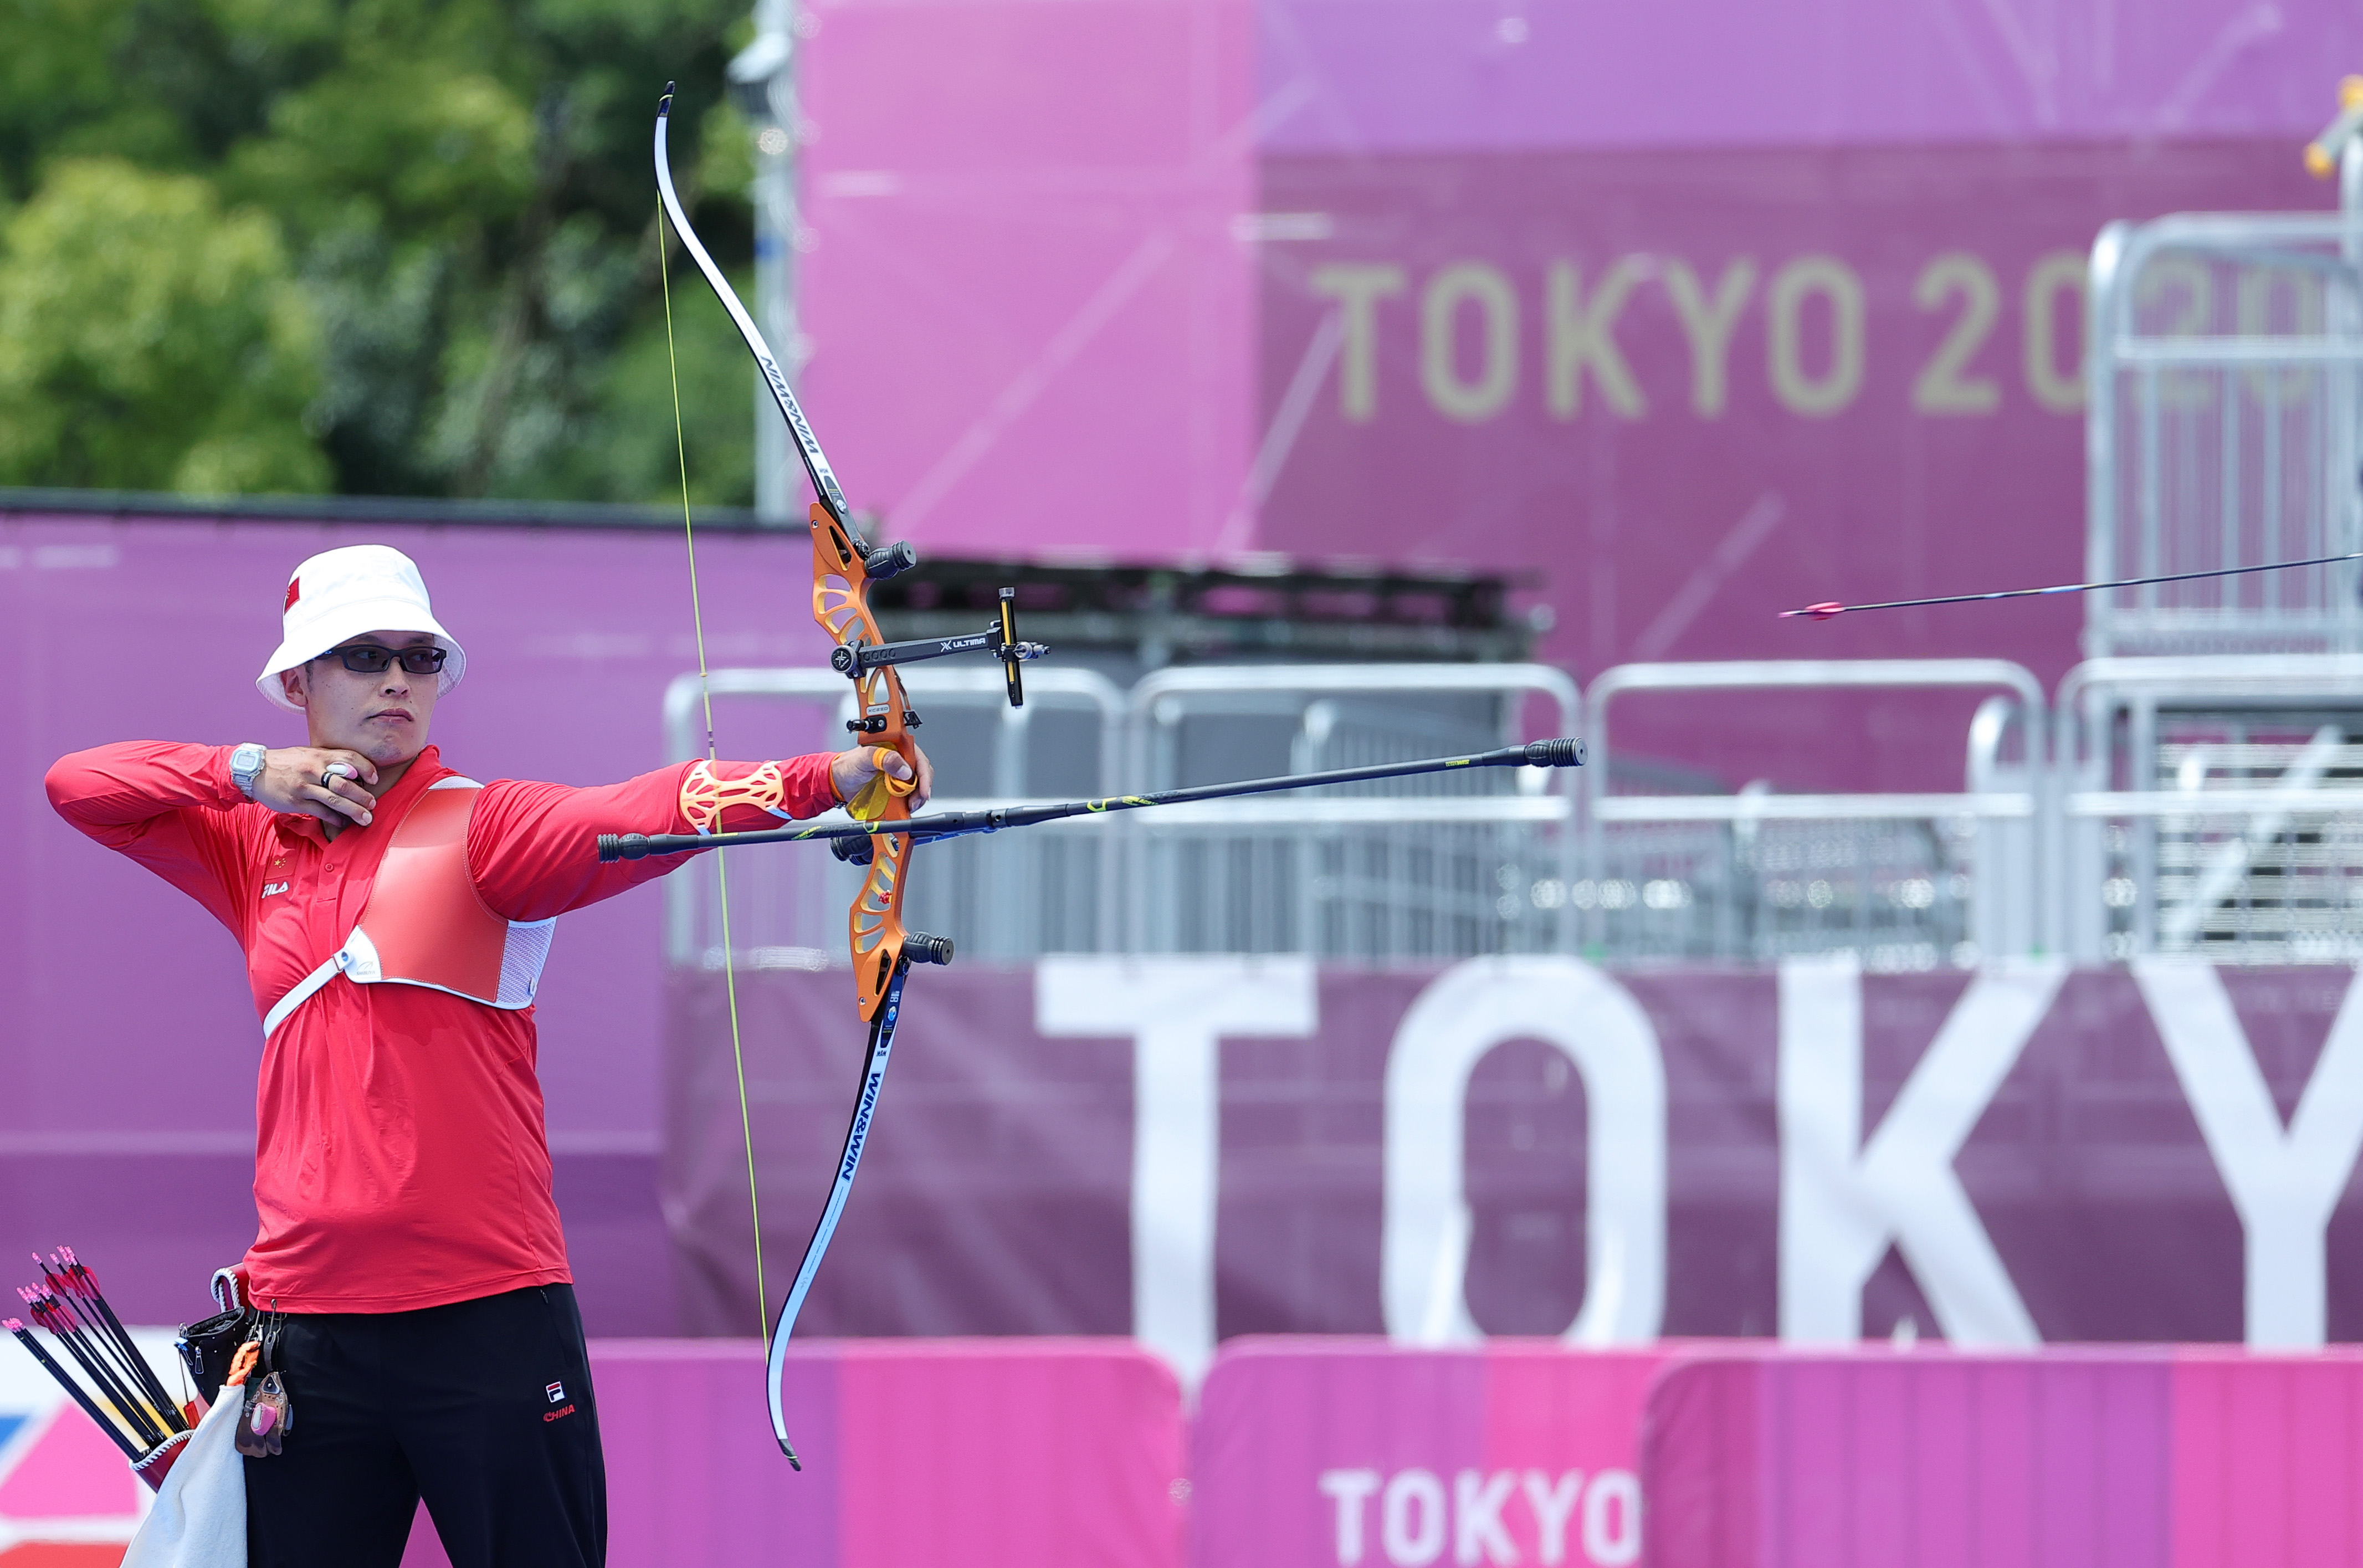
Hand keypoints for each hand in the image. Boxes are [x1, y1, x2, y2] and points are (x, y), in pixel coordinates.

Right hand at [251, 747, 380, 827]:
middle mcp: (313, 769)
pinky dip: (335, 818)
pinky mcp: (296, 802)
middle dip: (363, 796)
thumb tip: (353, 772)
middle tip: (373, 805)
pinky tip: (343, 822)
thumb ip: (328, 760)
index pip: (350, 758)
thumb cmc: (286, 762)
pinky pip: (321, 812)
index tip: (374, 779)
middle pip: (345, 783)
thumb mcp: (307, 754)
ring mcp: (304, 787)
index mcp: (318, 755)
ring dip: (354, 811)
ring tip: (366, 818)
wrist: (254, 771)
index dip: (366, 768)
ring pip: (335, 800)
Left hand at [831, 742, 932, 811]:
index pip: (919, 758)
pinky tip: (904, 809)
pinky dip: (908, 805)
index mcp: (896, 748)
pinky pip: (907, 798)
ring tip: (908, 806)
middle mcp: (900, 761)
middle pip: (922, 774)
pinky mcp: (895, 790)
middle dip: (922, 789)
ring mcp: (898, 777)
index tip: (922, 788)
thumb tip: (904, 769)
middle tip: (915, 801)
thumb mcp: (864, 757)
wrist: (837, 782)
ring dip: (916, 799)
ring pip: (917, 788)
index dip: (924, 774)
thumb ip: (884, 758)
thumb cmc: (848, 765)